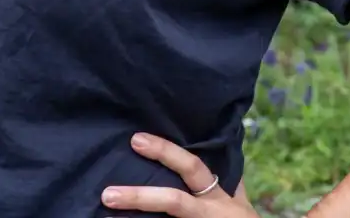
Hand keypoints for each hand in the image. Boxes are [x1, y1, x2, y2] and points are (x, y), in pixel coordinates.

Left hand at [101, 133, 257, 216]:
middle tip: (107, 193)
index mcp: (219, 197)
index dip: (165, 152)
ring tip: (108, 210)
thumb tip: (223, 149)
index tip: (135, 139)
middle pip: (173, 202)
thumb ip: (230, 181)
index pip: (192, 168)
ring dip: (136, 214)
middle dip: (140, 197)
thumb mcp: (241, 204)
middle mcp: (208, 212)